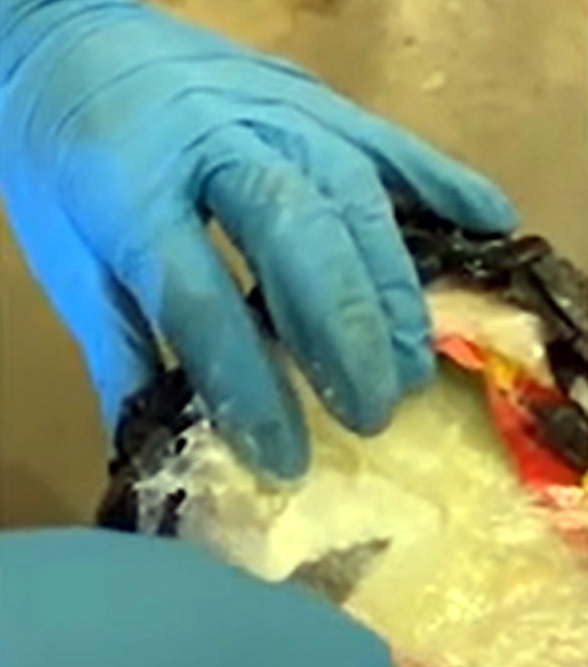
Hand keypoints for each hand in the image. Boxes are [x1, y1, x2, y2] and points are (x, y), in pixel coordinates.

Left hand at [0, 1, 515, 475]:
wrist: (61, 32)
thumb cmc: (58, 158)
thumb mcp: (67, 260)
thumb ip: (117, 351)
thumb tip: (153, 451)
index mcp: (129, 188)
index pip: (199, 296)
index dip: (247, 383)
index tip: (284, 458)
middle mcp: (211, 139)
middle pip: (296, 233)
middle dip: (345, 333)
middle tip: (373, 414)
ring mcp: (271, 107)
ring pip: (352, 193)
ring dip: (393, 288)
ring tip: (414, 368)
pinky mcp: (311, 93)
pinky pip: (386, 137)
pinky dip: (442, 181)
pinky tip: (492, 223)